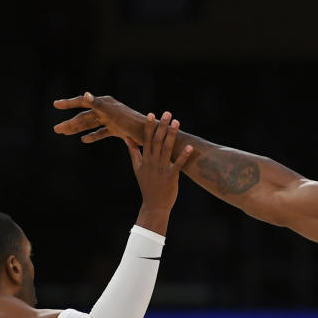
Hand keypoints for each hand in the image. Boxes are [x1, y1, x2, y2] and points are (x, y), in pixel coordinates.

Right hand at [53, 92, 154, 144]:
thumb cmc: (131, 122)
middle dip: (70, 123)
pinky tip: (84, 140)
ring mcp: (111, 120)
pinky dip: (92, 136)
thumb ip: (98, 104)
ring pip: (90, 125)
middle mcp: (106, 110)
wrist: (148, 134)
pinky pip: (101, 133)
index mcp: (104, 103)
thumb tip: (85, 95)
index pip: (83, 102)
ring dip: (77, 129)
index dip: (69, 103)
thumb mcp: (112, 113)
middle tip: (56, 129)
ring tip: (64, 133)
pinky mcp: (116, 130)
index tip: (56, 104)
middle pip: (84, 116)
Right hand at [126, 112, 193, 232]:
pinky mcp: (171, 177)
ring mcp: (161, 169)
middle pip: (157, 141)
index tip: (151, 114)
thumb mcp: (137, 168)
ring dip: (172, 135)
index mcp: (145, 159)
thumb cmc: (147, 185)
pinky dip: (183, 156)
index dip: (148, 126)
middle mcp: (152, 162)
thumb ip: (133, 152)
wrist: (154, 204)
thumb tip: (126, 138)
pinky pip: (178, 164)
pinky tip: (190, 147)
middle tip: (167, 113)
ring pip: (167, 149)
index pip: (145, 139)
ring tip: (177, 123)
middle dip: (162, 126)